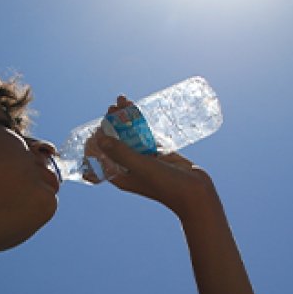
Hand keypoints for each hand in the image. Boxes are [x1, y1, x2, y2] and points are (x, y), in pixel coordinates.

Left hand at [89, 96, 219, 217]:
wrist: (196, 192)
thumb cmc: (167, 185)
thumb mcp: (142, 167)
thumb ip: (121, 153)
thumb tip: (99, 139)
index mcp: (120, 176)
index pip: (99, 157)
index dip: (95, 142)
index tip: (97, 127)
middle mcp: (129, 167)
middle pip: (114, 142)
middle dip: (111, 124)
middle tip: (111, 108)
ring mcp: (143, 158)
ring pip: (129, 135)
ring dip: (125, 119)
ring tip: (122, 101)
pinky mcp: (157, 152)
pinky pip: (144, 134)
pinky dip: (140, 122)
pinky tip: (137, 109)